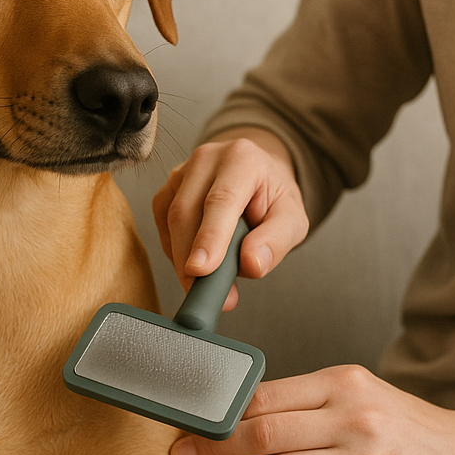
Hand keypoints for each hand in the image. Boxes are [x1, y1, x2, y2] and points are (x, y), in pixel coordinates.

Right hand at [152, 128, 308, 309]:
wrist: (257, 176)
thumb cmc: (272, 197)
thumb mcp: (292, 219)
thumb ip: (276, 241)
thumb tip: (251, 264)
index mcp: (242, 159)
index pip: (221, 201)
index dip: (209, 238)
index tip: (201, 270)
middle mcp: (207, 159)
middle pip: (186, 212)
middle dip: (190, 260)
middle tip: (206, 295)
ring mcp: (181, 172)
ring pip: (170, 221)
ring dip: (183, 259)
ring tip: (209, 281)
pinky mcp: (166, 190)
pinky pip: (162, 227)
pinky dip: (176, 251)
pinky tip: (196, 259)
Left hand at [169, 365, 454, 454]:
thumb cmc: (404, 425)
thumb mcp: (360, 393)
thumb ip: (308, 400)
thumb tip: (238, 413)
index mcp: (343, 382)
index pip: (267, 395)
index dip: (221, 412)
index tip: (189, 422)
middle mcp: (352, 417)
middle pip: (264, 433)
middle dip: (213, 447)